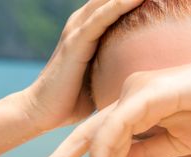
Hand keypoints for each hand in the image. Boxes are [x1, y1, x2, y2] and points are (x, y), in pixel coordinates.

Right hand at [18, 0, 144, 131]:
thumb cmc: (75, 100)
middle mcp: (84, 24)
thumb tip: (147, 77)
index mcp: (91, 30)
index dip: (136, 0)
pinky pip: (100, 18)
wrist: (43, 111)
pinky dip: (118, 6)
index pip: (117, 6)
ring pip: (108, 2)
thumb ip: (120, 69)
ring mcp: (78, 31)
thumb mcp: (104, 78)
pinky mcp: (76, 42)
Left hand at [26, 38, 190, 156]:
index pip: (104, 142)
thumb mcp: (180, 143)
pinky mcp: (152, 93)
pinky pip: (121, 125)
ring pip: (103, 138)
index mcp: (137, 110)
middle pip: (92, 139)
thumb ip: (148, 154)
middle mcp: (130, 98)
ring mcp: (139, 93)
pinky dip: (106, 151)